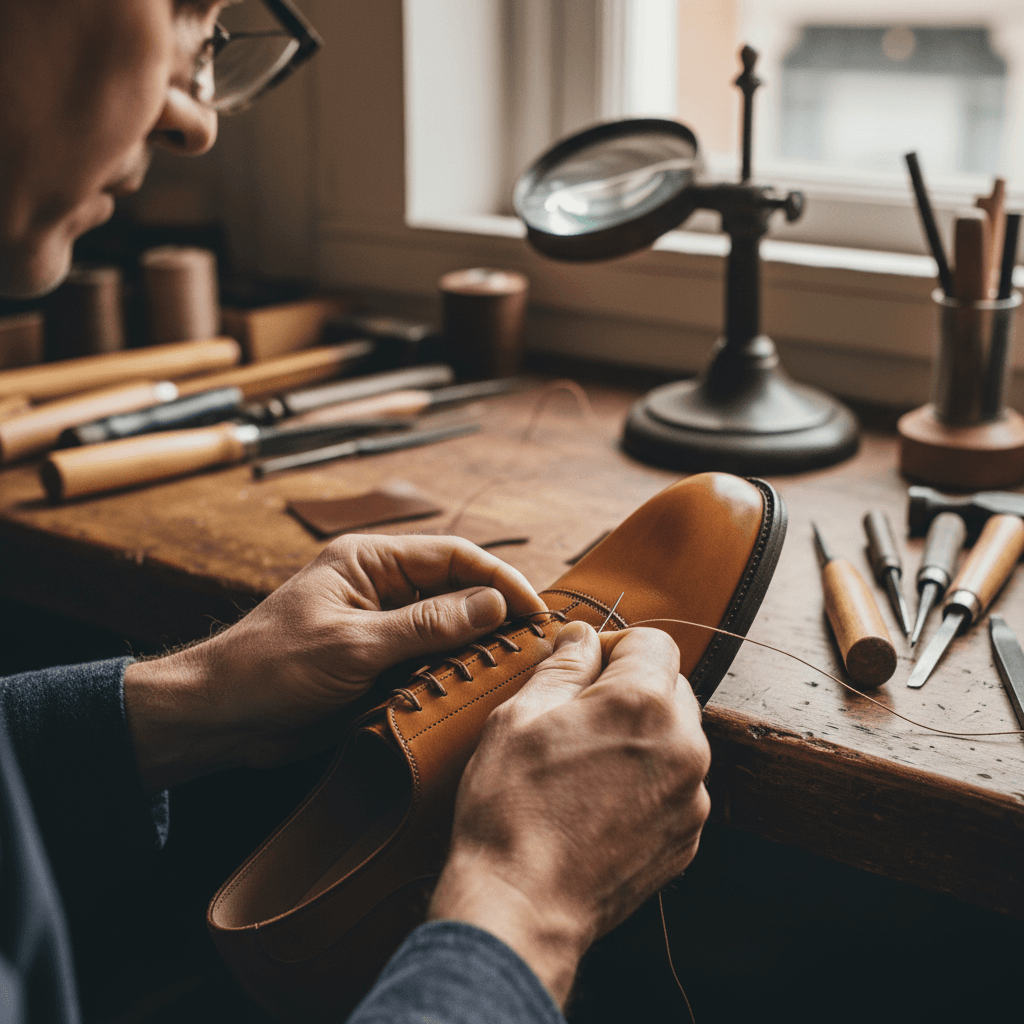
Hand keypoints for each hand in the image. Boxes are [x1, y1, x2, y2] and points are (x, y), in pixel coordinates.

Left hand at [123, 534, 545, 790]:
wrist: (218, 718)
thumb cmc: (269, 668)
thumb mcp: (354, 646)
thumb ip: (427, 625)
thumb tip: (494, 603)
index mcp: (370, 560)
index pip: (454, 556)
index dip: (501, 581)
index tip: (536, 612)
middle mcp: (380, 586)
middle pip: (456, 588)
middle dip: (495, 612)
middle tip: (535, 645)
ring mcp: (379, 625)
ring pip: (447, 626)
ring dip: (476, 646)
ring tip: (513, 668)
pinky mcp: (377, 662)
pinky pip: (428, 659)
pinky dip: (452, 672)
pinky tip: (474, 689)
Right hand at [428, 621, 710, 1006]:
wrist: (523, 904)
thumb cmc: (512, 809)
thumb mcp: (519, 716)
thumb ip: (563, 665)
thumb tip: (581, 637)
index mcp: (643, 702)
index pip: (654, 641)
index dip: (614, 645)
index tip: (583, 667)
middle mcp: (683, 744)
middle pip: (671, 686)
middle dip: (630, 688)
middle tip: (577, 716)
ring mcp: (692, 796)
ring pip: (676, 737)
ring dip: (642, 735)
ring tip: (586, 764)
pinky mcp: (688, 836)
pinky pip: (676, 784)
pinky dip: (648, 780)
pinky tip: (600, 799)